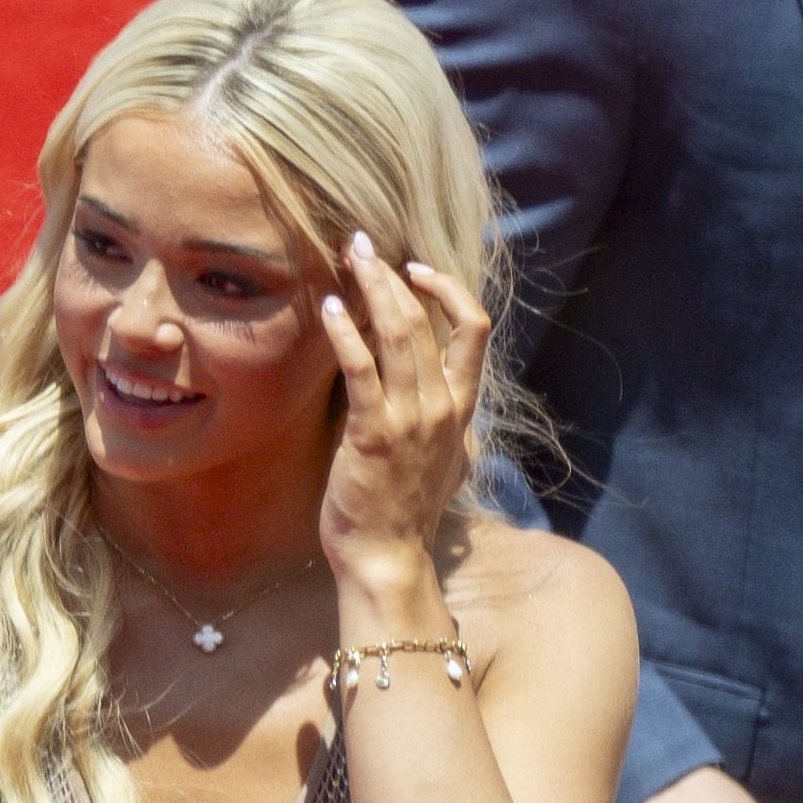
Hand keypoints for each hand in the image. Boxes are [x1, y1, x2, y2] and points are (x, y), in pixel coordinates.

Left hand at [313, 234, 492, 585]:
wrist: (388, 557)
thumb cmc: (404, 510)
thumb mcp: (443, 459)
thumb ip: (444, 421)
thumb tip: (440, 396)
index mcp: (461, 407)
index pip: (475, 328)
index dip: (449, 289)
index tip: (415, 269)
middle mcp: (443, 406)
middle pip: (425, 319)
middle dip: (391, 275)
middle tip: (362, 245)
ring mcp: (410, 418)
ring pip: (397, 333)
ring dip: (371, 289)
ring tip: (347, 259)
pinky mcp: (373, 432)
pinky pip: (361, 367)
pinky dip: (344, 331)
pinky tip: (327, 308)